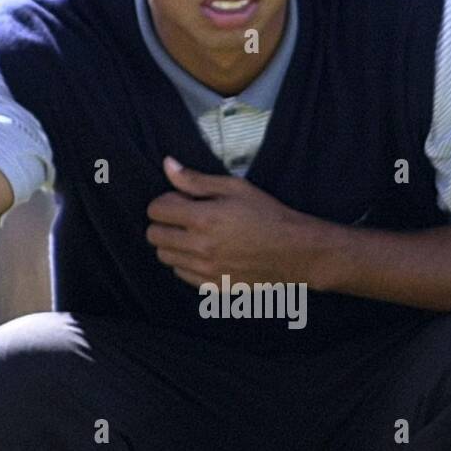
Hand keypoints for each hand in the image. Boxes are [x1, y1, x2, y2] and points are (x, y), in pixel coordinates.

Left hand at [146, 156, 318, 288]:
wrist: (295, 251)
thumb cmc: (268, 215)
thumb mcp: (235, 188)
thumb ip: (196, 180)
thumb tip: (168, 165)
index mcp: (203, 219)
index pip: (156, 211)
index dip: (165, 201)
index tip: (181, 200)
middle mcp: (200, 247)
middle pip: (154, 236)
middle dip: (164, 223)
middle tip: (184, 218)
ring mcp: (206, 270)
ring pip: (165, 257)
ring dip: (173, 244)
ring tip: (195, 235)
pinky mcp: (213, 286)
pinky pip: (181, 274)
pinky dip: (185, 263)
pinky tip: (204, 253)